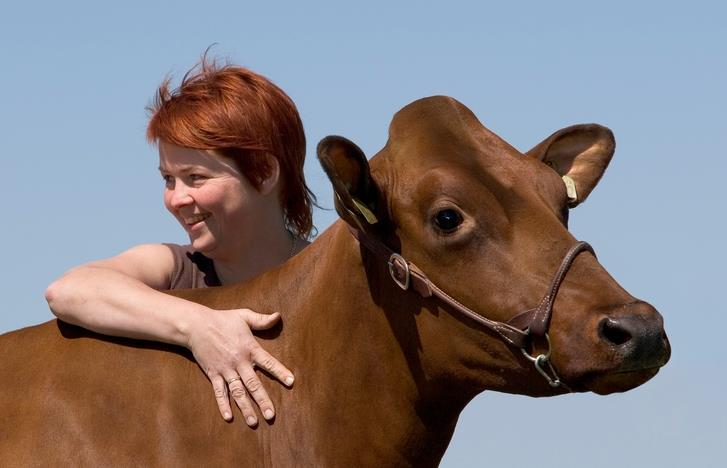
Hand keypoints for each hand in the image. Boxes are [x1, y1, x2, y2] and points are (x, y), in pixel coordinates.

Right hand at [186, 307, 293, 425]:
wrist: (196, 325)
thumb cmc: (223, 319)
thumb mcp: (244, 316)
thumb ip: (262, 319)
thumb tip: (278, 316)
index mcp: (249, 348)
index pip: (268, 362)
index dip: (280, 372)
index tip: (291, 382)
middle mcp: (239, 362)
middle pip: (253, 384)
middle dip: (263, 400)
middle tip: (271, 415)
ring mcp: (225, 369)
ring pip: (238, 392)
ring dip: (245, 408)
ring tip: (253, 422)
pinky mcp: (213, 374)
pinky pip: (219, 392)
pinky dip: (223, 404)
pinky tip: (229, 417)